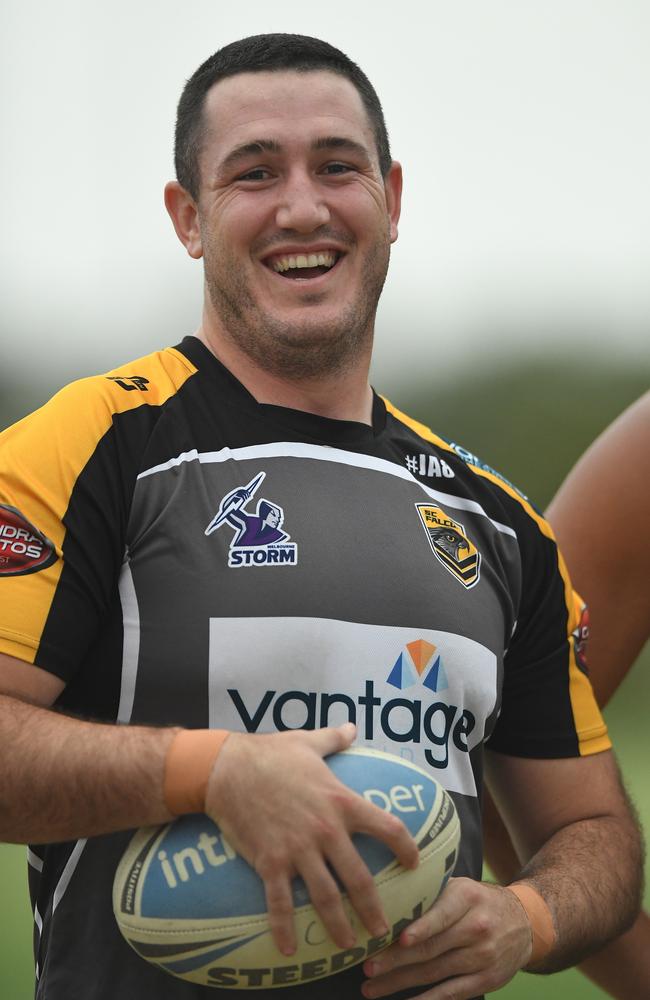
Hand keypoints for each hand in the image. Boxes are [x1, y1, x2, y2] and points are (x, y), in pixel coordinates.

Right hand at [205, 723, 418, 956]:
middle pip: (360, 877)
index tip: (413, 863)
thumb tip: (352, 728)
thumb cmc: (271, 753)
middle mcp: (326, 830)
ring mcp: (298, 849)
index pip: (387, 827)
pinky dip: (284, 929)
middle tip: (383, 930)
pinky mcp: (270, 862)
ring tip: (348, 946)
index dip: (405, 848)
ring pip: (326, 897)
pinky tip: (288, 950)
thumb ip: (334, 739)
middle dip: (373, 908)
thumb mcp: (308, 741)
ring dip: (339, 926)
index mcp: (341, 801)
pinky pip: (280, 903)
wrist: (227, 769)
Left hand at [361, 877, 531, 998]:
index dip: (421, 928)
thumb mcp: (460, 886)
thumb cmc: (478, 901)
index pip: (442, 914)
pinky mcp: (486, 980)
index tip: (399, 938)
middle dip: (395, 960)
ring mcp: (483, 956)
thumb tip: (386, 896)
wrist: (524, 922)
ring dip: (400, 982)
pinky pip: (451, 994)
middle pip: (431, 947)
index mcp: (467, 897)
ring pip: (435, 973)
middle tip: (368, 966)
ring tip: (372, 987)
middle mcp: (477, 927)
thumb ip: (430, 892)